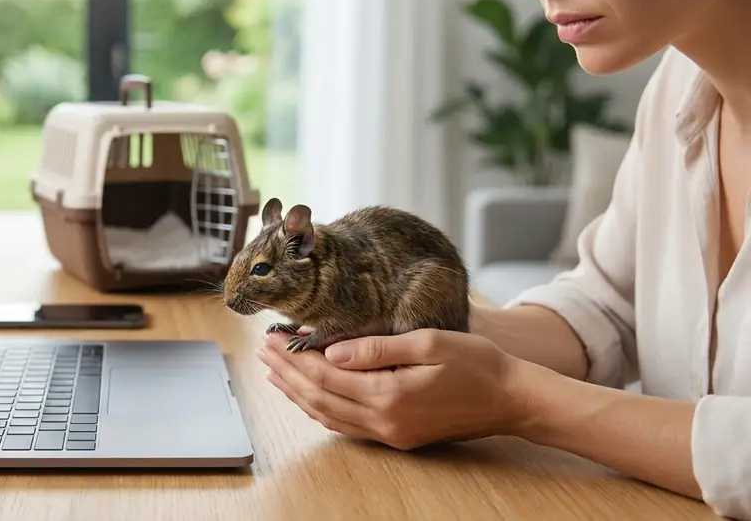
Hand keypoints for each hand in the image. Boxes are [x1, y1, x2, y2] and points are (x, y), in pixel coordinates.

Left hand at [256, 328, 531, 449]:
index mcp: (389, 394)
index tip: (271, 338)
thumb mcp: (427, 342)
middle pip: (319, 396)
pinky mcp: (399, 436)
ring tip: (275, 373)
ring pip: (329, 415)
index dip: (294, 356)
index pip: (325, 374)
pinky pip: (348, 425)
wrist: (511, 398)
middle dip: (287, 374)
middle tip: (263, 352)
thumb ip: (376, 348)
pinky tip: (309, 396)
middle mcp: (385, 420)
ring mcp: (391, 433)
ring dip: (298, 394)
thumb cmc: (476, 363)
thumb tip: (332, 350)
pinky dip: (322, 409)